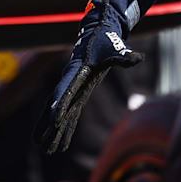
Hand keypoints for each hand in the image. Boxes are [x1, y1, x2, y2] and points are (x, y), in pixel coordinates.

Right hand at [38, 5, 142, 153]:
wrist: (98, 32)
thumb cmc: (107, 40)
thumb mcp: (116, 47)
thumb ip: (124, 55)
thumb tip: (138, 57)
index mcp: (78, 70)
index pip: (66, 90)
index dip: (60, 104)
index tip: (54, 119)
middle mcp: (70, 80)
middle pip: (57, 106)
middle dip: (49, 126)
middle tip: (42, 144)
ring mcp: (72, 88)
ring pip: (59, 112)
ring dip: (52, 130)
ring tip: (45, 149)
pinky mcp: (78, 92)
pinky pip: (68, 112)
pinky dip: (63, 127)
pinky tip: (60, 142)